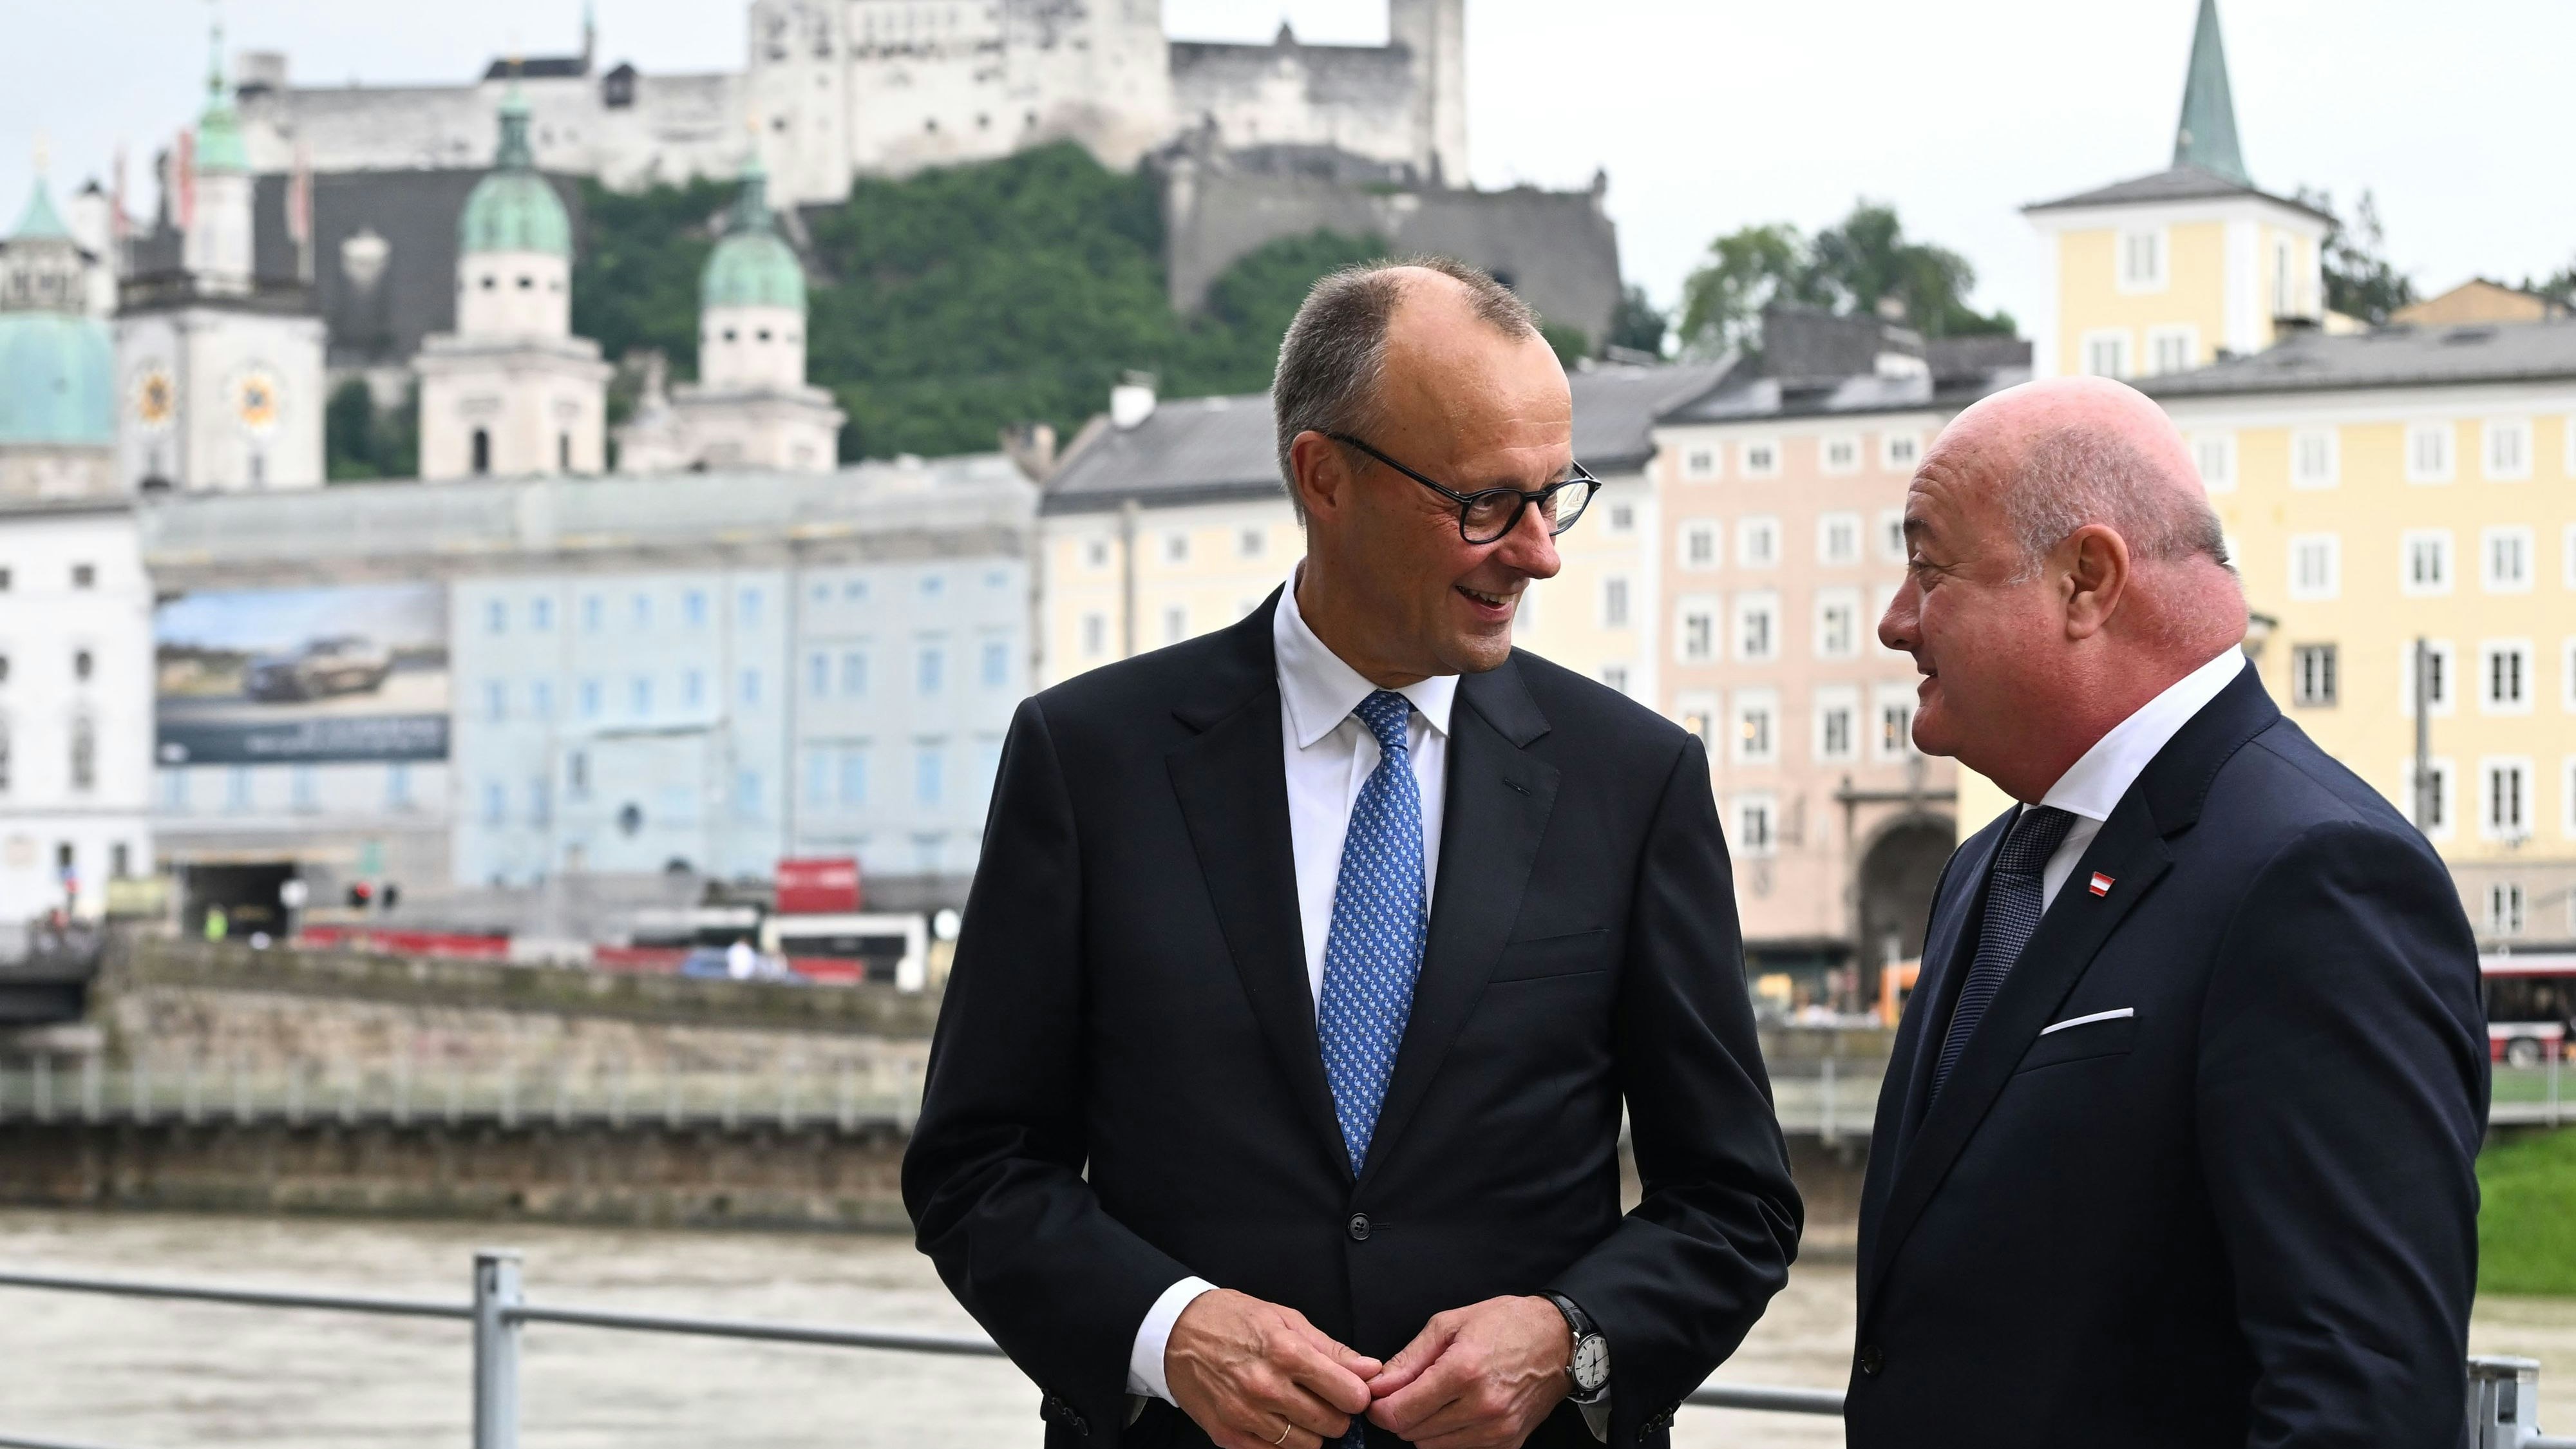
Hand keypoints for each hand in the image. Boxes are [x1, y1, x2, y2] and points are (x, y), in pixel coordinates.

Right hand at [1166, 1289, 1383, 1448]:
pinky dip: (1283, 1443)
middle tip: (1323, 1399)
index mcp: (1286, 1352)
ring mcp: (1246, 1415)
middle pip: (1332, 1424)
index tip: (1350, 1390)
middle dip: (1336, 1415)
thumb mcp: (1286, 1320)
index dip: (1357, 1395)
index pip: (1348, 1395)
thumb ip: (1331, 1349)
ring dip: (1310, 1431)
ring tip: (1296, 1408)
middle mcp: (1267, 1387)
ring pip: (1307, 1446)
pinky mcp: (1229, 1436)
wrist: (1175, 1334)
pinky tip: (1275, 1420)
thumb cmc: (1233, 1320)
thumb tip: (1371, 1369)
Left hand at [1364, 1296, 1570, 1448]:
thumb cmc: (1504, 1324)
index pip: (1401, 1412)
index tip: (1378, 1399)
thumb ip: (1409, 1359)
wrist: (1558, 1341)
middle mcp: (1481, 1406)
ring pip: (1433, 1447)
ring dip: (1424, 1428)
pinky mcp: (1508, 1444)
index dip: (1380, 1409)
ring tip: (1437, 1400)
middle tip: (1408, 1394)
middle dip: (1401, 1415)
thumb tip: (1378, 1386)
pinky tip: (1456, 1412)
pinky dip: (1449, 1437)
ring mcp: (1497, 1430)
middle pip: (1412, 1433)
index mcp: (1463, 1371)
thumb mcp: (1449, 1324)